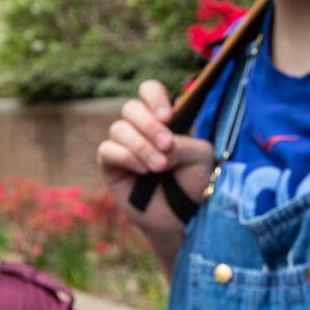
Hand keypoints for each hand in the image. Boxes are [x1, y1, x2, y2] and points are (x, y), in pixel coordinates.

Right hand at [96, 80, 215, 275]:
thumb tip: (159, 147)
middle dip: (149, 125)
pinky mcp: (111, 166)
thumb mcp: (201, 158)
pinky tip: (143, 171)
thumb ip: (183, 144)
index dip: (154, 97)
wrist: (183, 218)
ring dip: (141, 146)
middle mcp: (141, 129)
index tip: (168, 116)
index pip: (149, 92)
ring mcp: (124, 146)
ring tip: (159, 167)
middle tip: (166, 144)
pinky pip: (108, 150)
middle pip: (131, 108)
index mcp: (163, 120)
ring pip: (119, 129)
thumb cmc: (194, 184)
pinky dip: (126, 156)